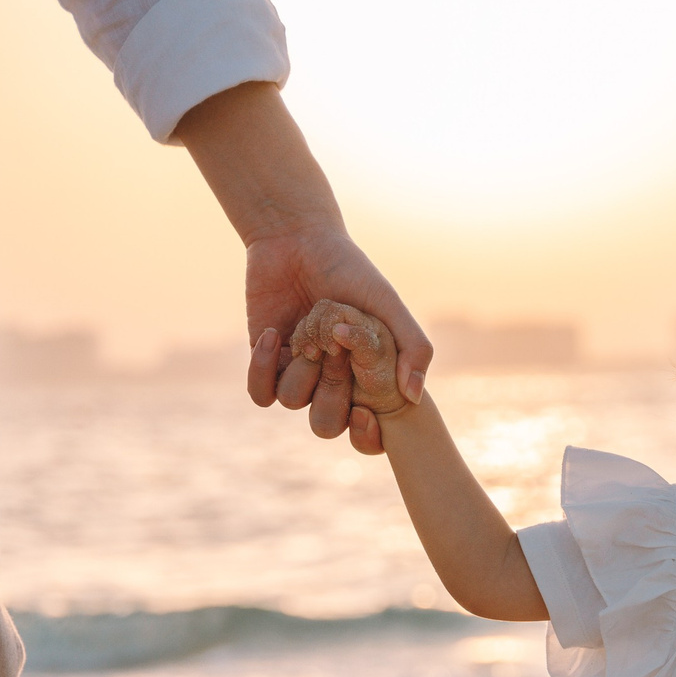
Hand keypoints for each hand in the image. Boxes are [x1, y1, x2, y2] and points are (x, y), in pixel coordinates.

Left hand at [243, 227, 430, 445]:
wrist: (297, 239)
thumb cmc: (349, 270)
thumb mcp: (388, 305)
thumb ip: (413, 346)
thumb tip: (414, 397)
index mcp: (365, 377)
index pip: (369, 433)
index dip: (367, 437)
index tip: (364, 413)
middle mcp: (332, 382)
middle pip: (328, 425)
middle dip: (332, 392)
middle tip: (335, 350)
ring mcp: (298, 373)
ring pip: (294, 403)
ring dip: (302, 369)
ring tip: (308, 333)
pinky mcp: (265, 361)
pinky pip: (261, 393)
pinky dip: (263, 367)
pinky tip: (272, 334)